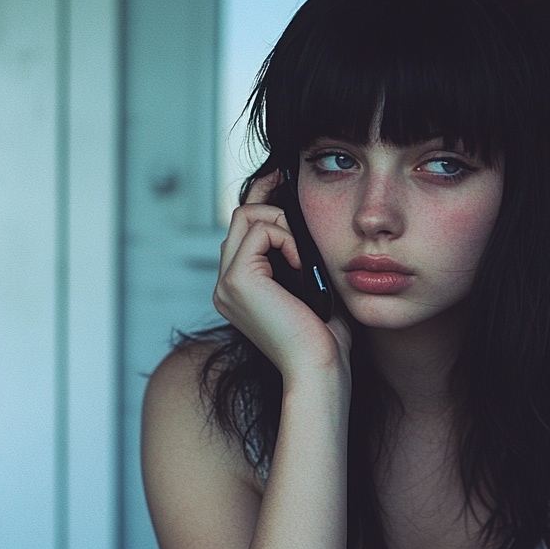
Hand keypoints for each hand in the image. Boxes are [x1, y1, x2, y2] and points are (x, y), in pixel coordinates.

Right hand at [213, 170, 351, 384]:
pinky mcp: (238, 280)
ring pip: (246, 216)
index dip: (263, 200)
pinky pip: (260, 231)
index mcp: (239, 288)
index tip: (285, 180)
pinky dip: (287, 237)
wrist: (320, 368)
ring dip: (284, 224)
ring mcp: (226, 283)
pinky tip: (300, 262)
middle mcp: (225, 285)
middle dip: (273, 205)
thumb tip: (304, 219)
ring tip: (304, 255)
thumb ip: (300, 257)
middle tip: (302, 213)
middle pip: (240, 216)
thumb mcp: (312, 286)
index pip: (243, 230)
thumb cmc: (324, 336)